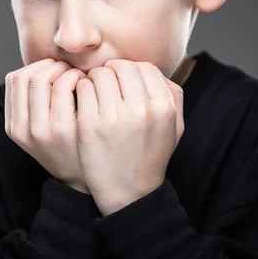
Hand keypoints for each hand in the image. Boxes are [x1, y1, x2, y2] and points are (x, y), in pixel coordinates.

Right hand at [5, 58, 89, 193]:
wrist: (88, 179)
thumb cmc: (69, 145)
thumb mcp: (41, 129)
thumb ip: (37, 102)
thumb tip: (45, 66)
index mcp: (14, 126)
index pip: (14, 79)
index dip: (37, 68)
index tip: (55, 71)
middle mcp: (23, 128)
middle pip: (28, 75)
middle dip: (50, 65)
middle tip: (69, 70)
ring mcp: (41, 129)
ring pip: (43, 77)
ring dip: (64, 69)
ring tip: (79, 77)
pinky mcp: (63, 129)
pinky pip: (63, 86)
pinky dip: (76, 77)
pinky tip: (87, 85)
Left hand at [75, 59, 184, 215]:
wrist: (129, 192)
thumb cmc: (150, 155)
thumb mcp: (175, 127)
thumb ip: (173, 96)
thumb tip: (156, 70)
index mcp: (163, 107)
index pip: (144, 67)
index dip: (130, 70)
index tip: (122, 82)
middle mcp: (141, 109)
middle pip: (121, 66)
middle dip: (111, 71)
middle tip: (105, 85)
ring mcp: (114, 117)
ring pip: (100, 74)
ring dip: (94, 80)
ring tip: (94, 93)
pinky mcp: (90, 124)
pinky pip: (83, 88)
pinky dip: (82, 90)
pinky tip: (84, 102)